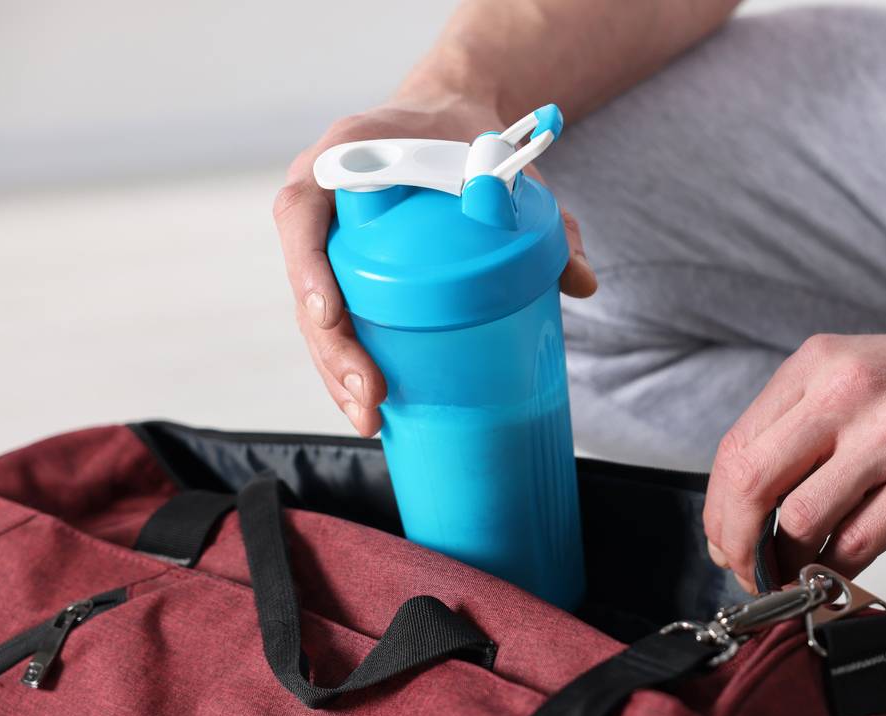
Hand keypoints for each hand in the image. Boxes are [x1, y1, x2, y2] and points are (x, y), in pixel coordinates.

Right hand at [274, 90, 596, 435]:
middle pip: (306, 282)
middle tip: (373, 396)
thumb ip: (550, 220)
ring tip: (371, 420)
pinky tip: (373, 412)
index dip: (310, 268)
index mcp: (342, 160)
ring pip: (313, 316)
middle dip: (332, 349)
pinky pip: (334, 324)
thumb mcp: (508, 171)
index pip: (301, 213)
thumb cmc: (468, 144)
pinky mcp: (343, 274)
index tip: (333, 315)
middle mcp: (320, 202)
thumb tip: (583, 283)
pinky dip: (348, 368)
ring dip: (335, 374)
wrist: (448, 124)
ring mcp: (327, 243)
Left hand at [703, 327, 885, 590]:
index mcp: (820, 364)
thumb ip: (806, 423)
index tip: (725, 538)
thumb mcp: (863, 373)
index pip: (736, 446)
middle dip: (735, 542)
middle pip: (751, 482)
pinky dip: (836, 570)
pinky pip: (858, 543)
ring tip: (797, 571)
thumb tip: (749, 500)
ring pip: (800, 518)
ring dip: (787, 561)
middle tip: (745, 569)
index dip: (718, 507)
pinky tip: (840, 572)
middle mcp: (847, 392)